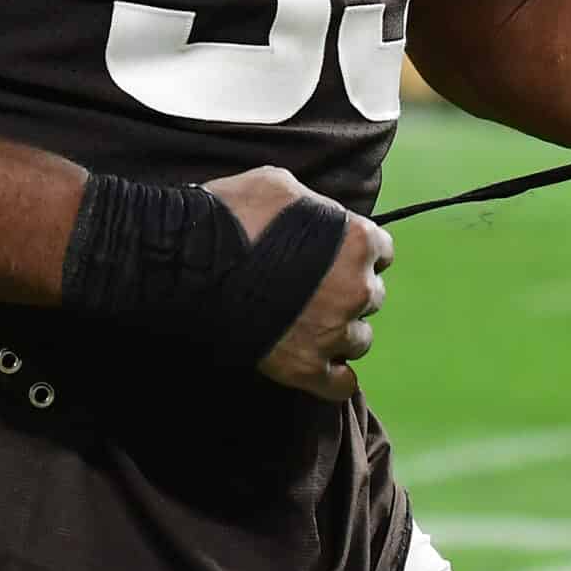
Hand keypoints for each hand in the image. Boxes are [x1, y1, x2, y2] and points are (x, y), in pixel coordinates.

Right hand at [204, 167, 392, 401]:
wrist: (189, 263)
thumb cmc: (234, 215)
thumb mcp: (281, 185)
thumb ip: (314, 203)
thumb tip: (319, 214)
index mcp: (357, 240)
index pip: (382, 253)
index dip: (356, 256)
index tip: (336, 260)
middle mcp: (356, 288)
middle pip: (371, 297)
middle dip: (346, 294)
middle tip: (314, 292)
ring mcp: (333, 331)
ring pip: (359, 340)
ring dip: (340, 334)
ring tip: (309, 327)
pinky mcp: (305, 368)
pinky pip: (341, 385)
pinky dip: (334, 379)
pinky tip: (319, 367)